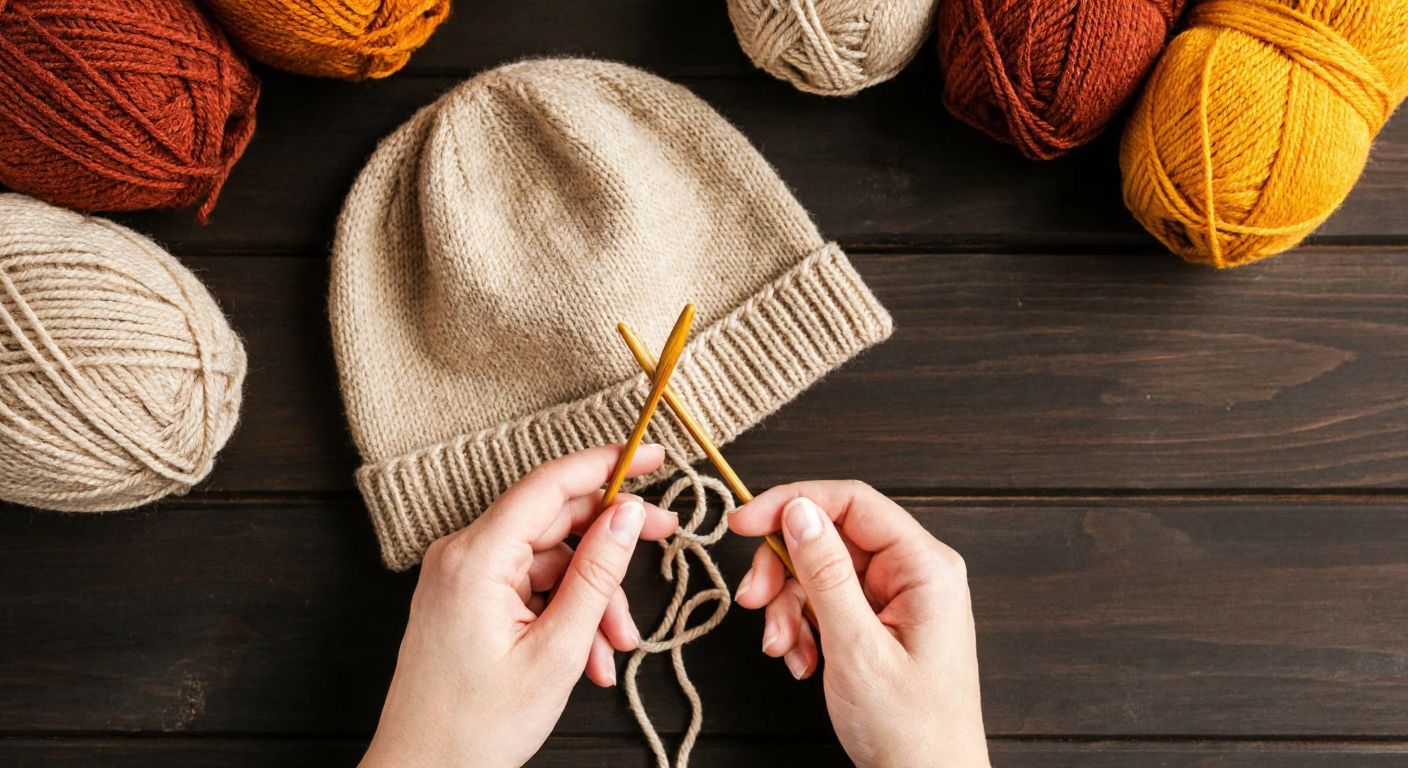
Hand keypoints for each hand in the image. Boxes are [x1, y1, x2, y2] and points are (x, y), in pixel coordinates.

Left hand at [360, 444, 677, 767]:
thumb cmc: (476, 727)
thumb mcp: (556, 651)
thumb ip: (596, 575)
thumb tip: (628, 515)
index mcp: (476, 557)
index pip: (550, 483)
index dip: (608, 463)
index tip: (654, 456)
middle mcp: (463, 554)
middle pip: (555, 522)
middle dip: (611, 547)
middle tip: (667, 540)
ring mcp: (463, 576)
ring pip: (550, 561)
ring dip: (591, 599)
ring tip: (615, 650)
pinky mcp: (468, 598)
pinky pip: (531, 586)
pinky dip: (565, 614)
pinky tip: (589, 657)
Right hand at [730, 481, 988, 767]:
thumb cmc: (912, 730)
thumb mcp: (857, 649)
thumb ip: (826, 574)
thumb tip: (799, 511)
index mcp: (924, 567)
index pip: (851, 501)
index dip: (792, 502)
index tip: (742, 524)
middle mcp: (912, 574)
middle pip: (828, 536)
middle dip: (784, 569)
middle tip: (752, 601)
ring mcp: (895, 599)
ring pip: (819, 572)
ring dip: (788, 608)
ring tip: (784, 650)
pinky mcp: (878, 623)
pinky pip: (825, 604)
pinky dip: (801, 629)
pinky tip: (801, 662)